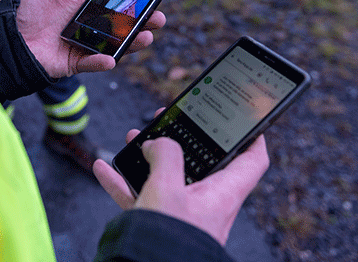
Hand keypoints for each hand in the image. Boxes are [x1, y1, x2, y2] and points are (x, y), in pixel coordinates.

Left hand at [16, 0, 165, 77]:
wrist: (9, 38)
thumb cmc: (25, 11)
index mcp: (85, 8)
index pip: (114, 5)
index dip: (132, 2)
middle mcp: (89, 28)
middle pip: (121, 26)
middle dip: (142, 23)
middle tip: (158, 18)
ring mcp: (84, 46)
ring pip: (114, 46)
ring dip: (131, 44)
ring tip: (145, 37)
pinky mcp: (75, 63)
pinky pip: (92, 64)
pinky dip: (101, 62)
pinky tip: (112, 58)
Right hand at [94, 125, 268, 245]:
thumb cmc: (169, 238)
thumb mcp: (167, 187)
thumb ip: (165, 155)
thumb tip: (156, 144)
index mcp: (223, 192)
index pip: (253, 159)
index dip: (252, 136)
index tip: (242, 119)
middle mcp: (207, 202)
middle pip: (202, 161)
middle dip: (181, 139)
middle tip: (166, 123)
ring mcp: (182, 213)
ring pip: (168, 177)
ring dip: (147, 157)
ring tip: (132, 139)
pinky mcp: (160, 224)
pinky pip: (143, 197)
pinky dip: (124, 183)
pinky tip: (104, 170)